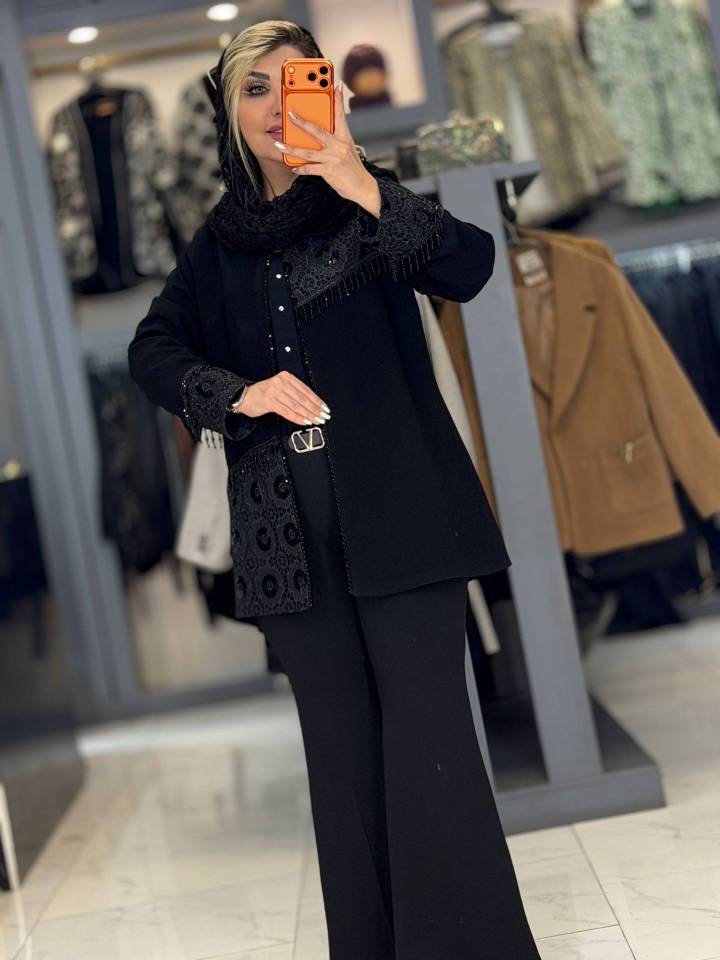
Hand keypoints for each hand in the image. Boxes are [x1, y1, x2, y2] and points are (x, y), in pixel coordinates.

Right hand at [238, 371, 330, 425]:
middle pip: (302, 398)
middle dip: (314, 409)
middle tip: (323, 416)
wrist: (244, 397)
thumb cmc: (263, 394)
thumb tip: (312, 405)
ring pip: (296, 405)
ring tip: (316, 420)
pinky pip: (287, 411)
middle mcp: (281, 382)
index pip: (306, 390)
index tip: (324, 408)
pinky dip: (297, 417)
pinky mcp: (269, 401)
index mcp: (286, 377)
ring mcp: (275, 391)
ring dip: (308, 414)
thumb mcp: (280, 388)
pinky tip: (304, 421)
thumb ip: (294, 393)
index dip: (316, 400)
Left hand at [273, 84, 380, 215]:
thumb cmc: (352, 169)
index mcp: (344, 138)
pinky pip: (310, 168)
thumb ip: (336, 139)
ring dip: (291, 149)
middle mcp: (339, 145)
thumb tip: (320, 134)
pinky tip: (293, 168)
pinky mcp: (330, 171)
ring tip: (279, 146)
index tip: (336, 86)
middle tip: (290, 114)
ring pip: (308, 152)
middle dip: (302, 122)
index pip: (340, 115)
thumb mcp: (348, 149)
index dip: (339, 100)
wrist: (363, 187)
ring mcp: (334, 158)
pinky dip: (301, 168)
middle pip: (317, 131)